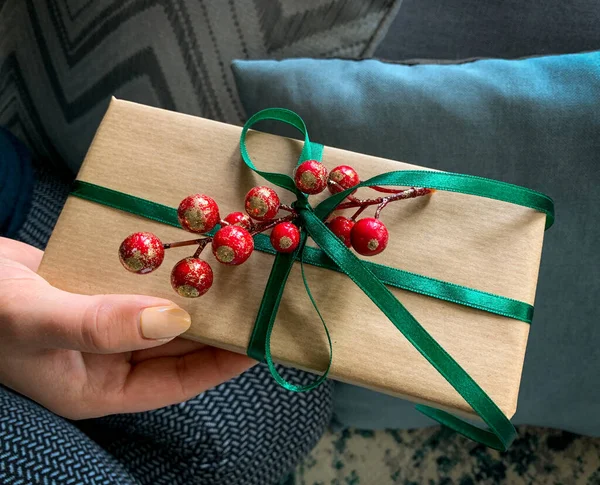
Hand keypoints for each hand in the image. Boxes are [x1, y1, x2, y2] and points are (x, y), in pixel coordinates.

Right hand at [0, 237, 254, 418]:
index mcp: (97, 387)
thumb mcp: (34, 319)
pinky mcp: (100, 289)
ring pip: (164, 313)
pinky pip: (144, 285)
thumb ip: (99, 324)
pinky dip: (168, 271)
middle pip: (177, 347)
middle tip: (257, 301)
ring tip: (238, 274)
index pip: (175, 382)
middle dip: (217, 327)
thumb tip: (173, 320)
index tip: (258, 341)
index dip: (220, 364)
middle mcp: (107, 357)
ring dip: (196, 295)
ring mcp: (105, 322)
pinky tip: (194, 252)